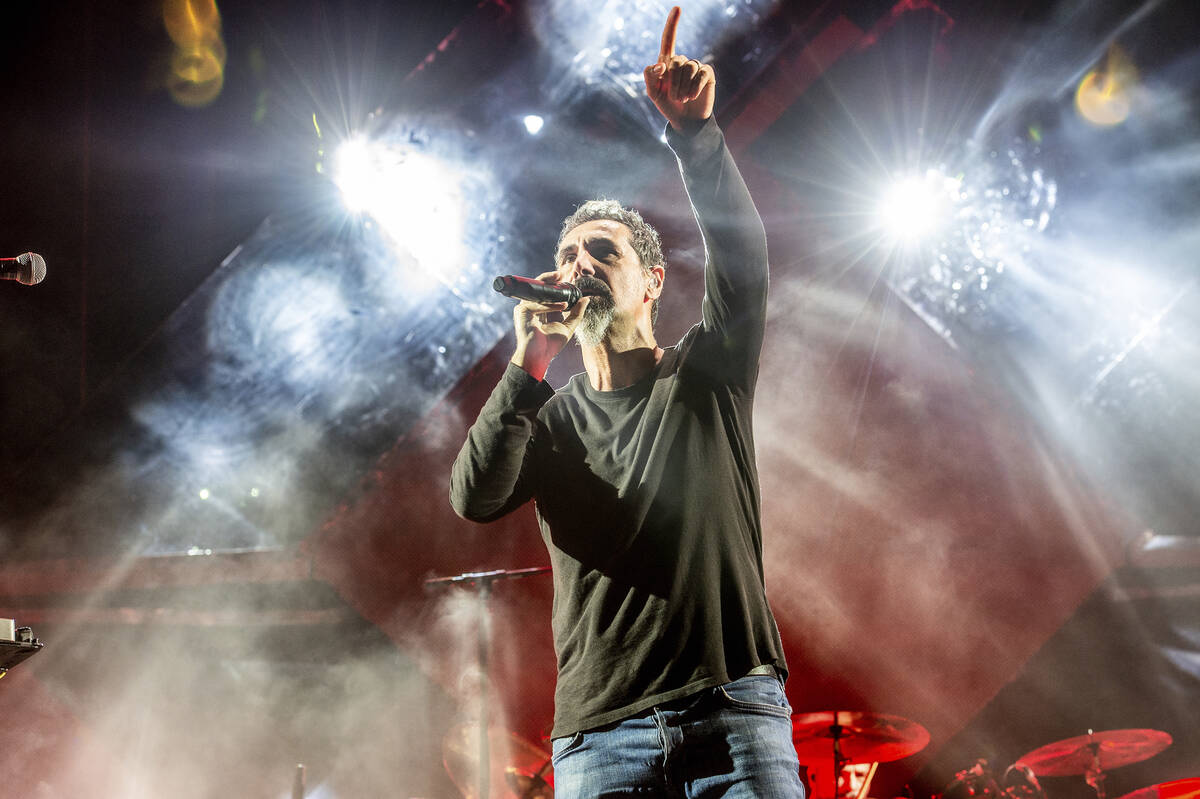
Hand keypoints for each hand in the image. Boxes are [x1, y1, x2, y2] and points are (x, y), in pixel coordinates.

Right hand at [511, 271, 590, 380]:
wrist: (540, 357)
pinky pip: (537, 304)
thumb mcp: (568, 326)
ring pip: (537, 293)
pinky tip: (562, 306)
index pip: (544, 290)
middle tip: (560, 275)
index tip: (562, 276)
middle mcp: (530, 306)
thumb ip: (576, 313)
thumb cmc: (550, 345)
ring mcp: (524, 308)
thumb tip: (586, 299)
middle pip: (537, 287)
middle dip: (548, 279)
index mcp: (539, 308)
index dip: (552, 282)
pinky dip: (550, 305)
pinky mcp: (522, 312)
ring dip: (553, 292)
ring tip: (567, 296)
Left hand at [642, 7, 714, 131]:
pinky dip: (695, 87)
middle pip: (676, 61)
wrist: (686, 120)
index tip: (677, 8)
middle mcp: (682, 62)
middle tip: (674, 98)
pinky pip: (701, 74)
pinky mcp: (707, 74)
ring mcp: (696, 67)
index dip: (672, 24)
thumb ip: (650, 77)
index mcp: (667, 63)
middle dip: (673, 82)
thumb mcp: (654, 93)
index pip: (668, 40)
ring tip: (683, 99)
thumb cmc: (668, 106)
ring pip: (689, 67)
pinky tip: (692, 96)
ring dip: (683, 87)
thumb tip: (660, 65)